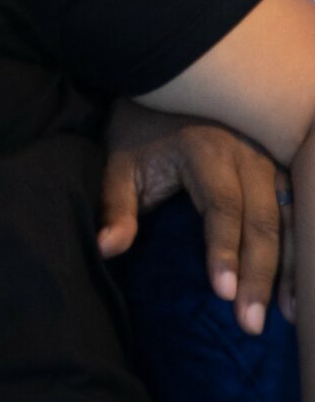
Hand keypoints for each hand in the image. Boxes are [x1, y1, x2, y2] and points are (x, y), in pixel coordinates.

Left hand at [99, 112, 293, 334]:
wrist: (173, 77)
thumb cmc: (142, 128)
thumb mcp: (121, 163)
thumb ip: (116, 207)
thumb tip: (106, 250)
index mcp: (207, 152)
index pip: (222, 208)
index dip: (224, 250)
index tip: (223, 293)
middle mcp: (250, 155)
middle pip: (263, 221)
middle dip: (260, 275)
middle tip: (251, 324)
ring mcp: (274, 160)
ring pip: (292, 219)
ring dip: (292, 269)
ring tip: (288, 315)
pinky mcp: (285, 168)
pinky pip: (302, 212)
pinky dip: (305, 249)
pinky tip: (302, 287)